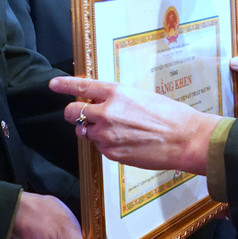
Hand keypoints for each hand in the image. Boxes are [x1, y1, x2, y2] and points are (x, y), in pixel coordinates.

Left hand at [49, 77, 217, 173]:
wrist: (184, 139)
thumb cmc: (169, 115)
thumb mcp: (141, 97)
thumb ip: (118, 99)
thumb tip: (102, 103)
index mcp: (116, 93)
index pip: (81, 86)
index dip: (64, 85)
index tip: (53, 85)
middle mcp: (106, 113)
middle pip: (72, 113)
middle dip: (74, 113)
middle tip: (84, 115)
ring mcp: (106, 135)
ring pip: (84, 132)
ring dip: (91, 130)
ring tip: (114, 130)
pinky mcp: (111, 153)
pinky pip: (99, 147)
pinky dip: (106, 144)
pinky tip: (126, 142)